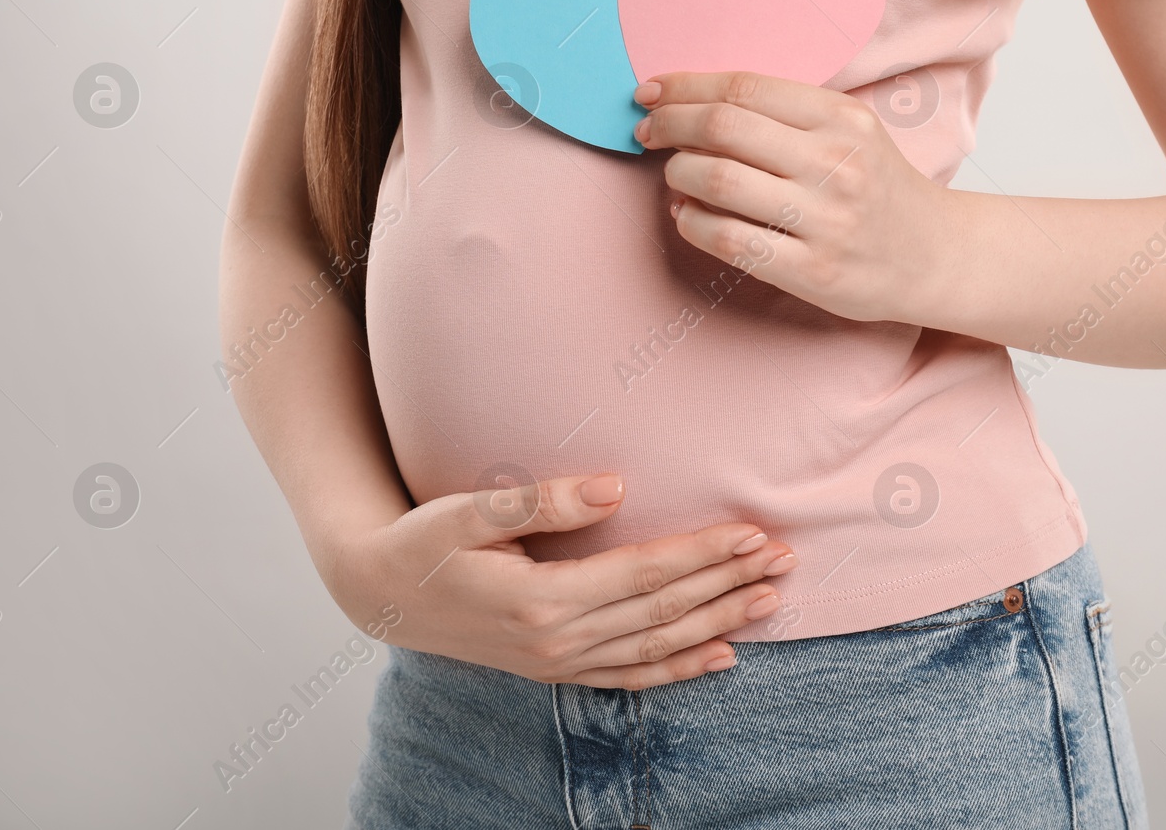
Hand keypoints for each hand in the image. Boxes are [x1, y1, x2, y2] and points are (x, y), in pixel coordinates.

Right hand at [325, 472, 797, 689]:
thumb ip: (541, 499)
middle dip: (728, 584)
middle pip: (664, 611)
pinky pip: (631, 677)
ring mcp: (559, 662)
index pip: (645, 573)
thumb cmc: (423, 542)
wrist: (380, 596)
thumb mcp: (467, 511)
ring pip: (657, 646)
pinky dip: (679, 670)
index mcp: (542, 598)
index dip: (703, 553)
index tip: (752, 532)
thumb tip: (614, 487)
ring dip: (718, 622)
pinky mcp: (556, 670)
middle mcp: (558, 639)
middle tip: (785, 559)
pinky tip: (722, 658)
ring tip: (770, 599)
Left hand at [633, 71, 949, 323]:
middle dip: (669, 125)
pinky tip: (686, 215)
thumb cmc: (879, 189)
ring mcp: (824, 220)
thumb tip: (694, 104)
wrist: (937, 257)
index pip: (744, 88)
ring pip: (718, 181)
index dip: (685, 87)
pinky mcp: (812, 270)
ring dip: (678, 174)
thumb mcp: (851, 132)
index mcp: (841, 118)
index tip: (651, 92)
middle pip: (723, 128)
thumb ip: (787, 114)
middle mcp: (835, 164)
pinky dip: (691, 222)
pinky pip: (728, 240)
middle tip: (648, 133)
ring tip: (675, 175)